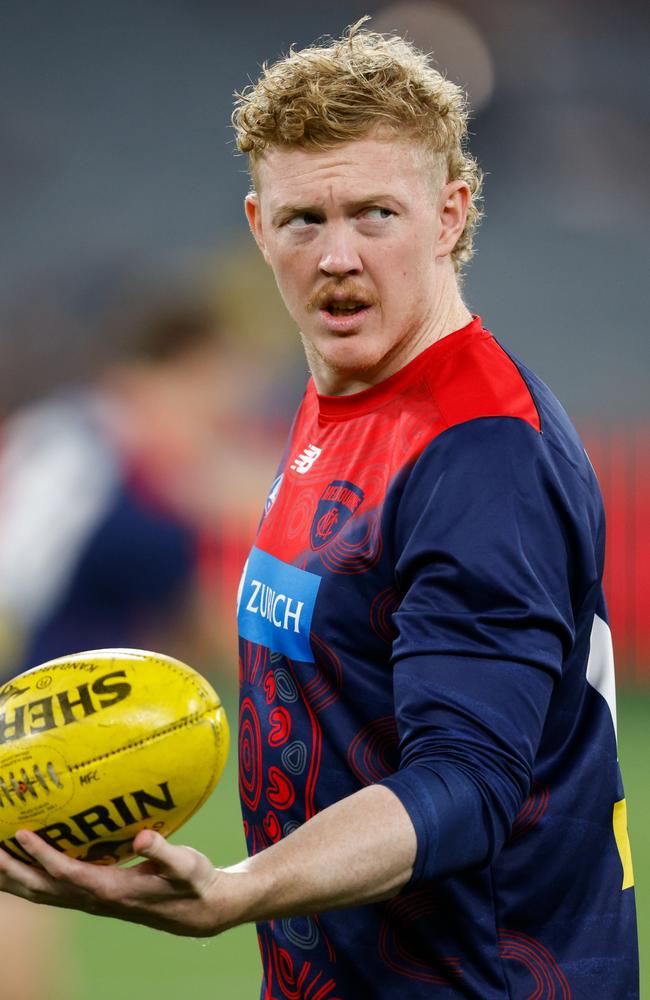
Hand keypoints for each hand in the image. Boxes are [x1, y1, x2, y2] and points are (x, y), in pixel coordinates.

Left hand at [0, 829, 223, 936]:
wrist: (199, 913)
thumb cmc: (193, 884)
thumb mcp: (186, 866)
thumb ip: (164, 851)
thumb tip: (143, 837)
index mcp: (113, 890)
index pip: (67, 873)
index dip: (42, 855)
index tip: (21, 833)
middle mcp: (95, 900)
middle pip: (42, 888)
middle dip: (12, 871)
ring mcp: (92, 902)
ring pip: (42, 894)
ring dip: (14, 879)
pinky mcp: (94, 898)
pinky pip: (52, 892)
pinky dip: (30, 880)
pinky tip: (19, 867)